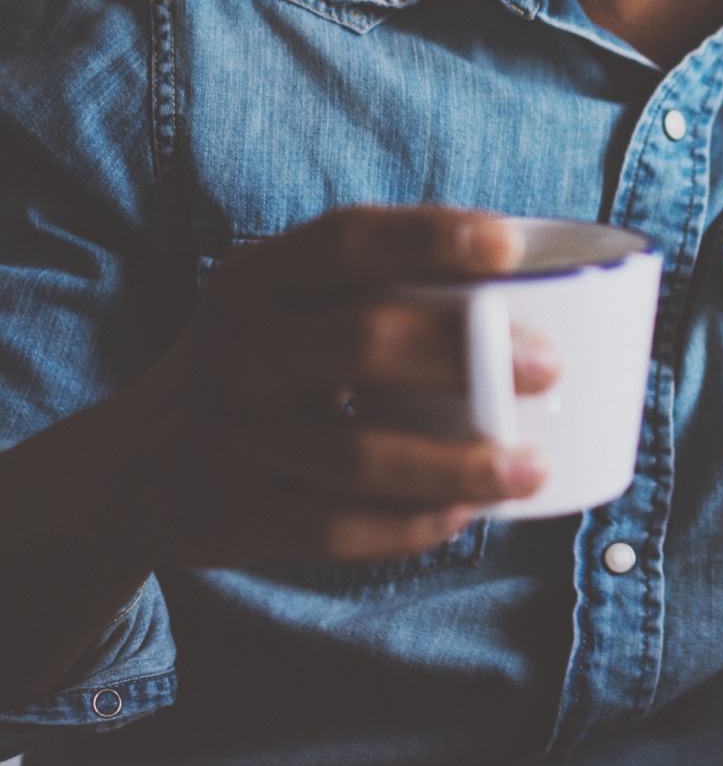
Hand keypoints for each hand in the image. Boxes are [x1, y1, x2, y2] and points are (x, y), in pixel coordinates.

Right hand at [125, 206, 555, 566]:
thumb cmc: (261, 364)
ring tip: (531, 469)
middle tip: (548, 367)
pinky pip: (339, 527)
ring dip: (457, 465)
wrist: (130, 466)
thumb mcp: (286, 306)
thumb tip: (532, 281)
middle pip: (359, 343)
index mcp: (258, 281)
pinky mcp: (237, 515)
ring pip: (358, 455)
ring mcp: (231, 439)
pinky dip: (412, 525)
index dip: (430, 237)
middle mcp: (237, 352)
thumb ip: (378, 289)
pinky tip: (465, 515)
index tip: (510, 248)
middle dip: (464, 353)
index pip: (347, 242)